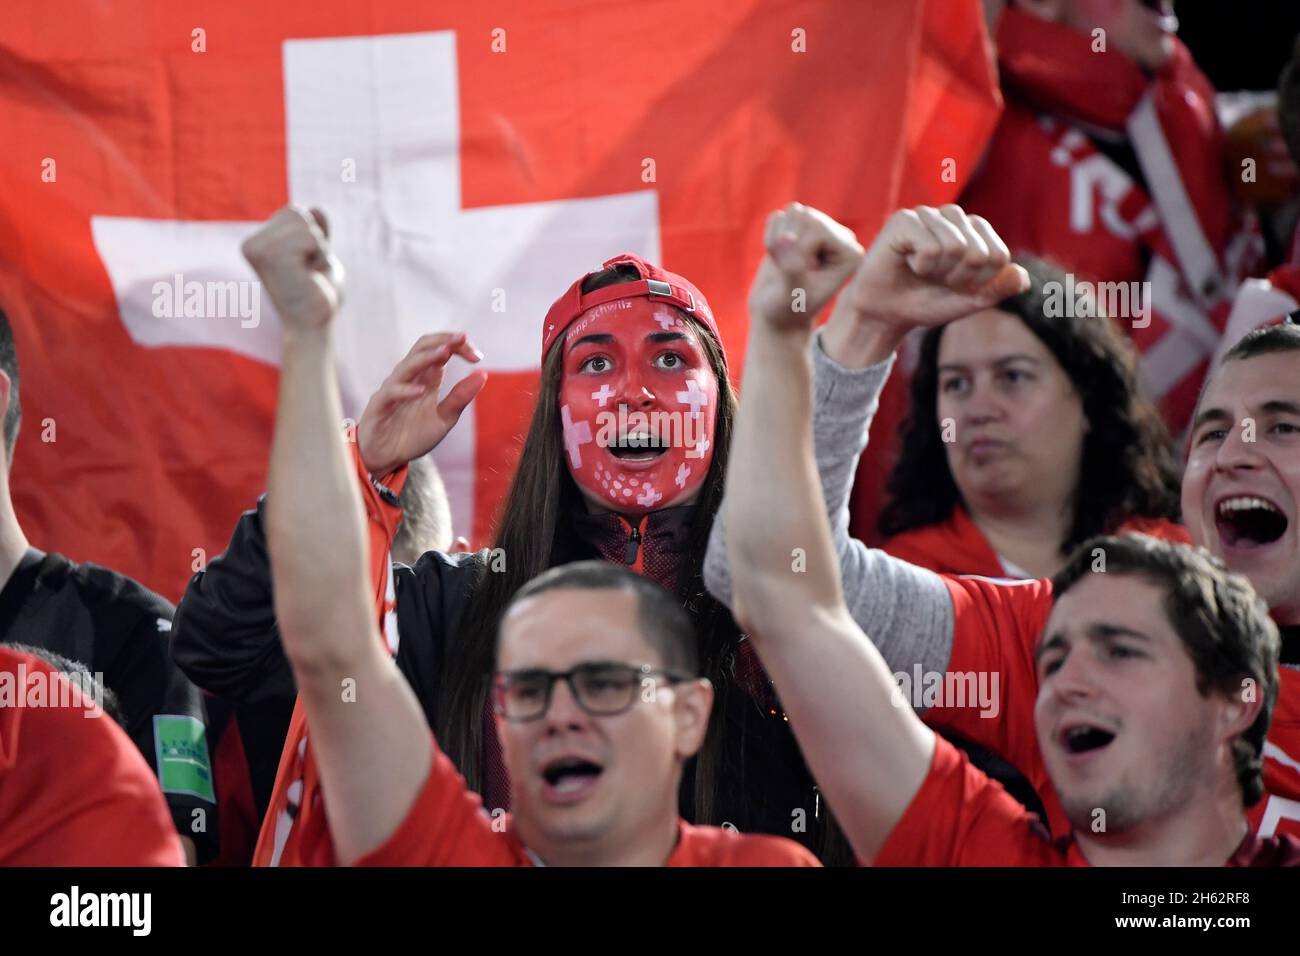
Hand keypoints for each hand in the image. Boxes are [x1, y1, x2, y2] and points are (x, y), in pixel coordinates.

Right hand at [242, 206, 344, 330]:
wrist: (313, 326)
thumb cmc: (316, 295)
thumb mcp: (318, 256)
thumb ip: (315, 232)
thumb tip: (315, 209)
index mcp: (257, 244)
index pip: (295, 212)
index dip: (312, 238)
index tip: (305, 266)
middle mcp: (251, 244)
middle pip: (297, 212)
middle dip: (315, 240)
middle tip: (308, 271)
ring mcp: (258, 249)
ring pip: (304, 222)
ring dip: (318, 249)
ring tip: (307, 274)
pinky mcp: (270, 256)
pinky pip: (310, 237)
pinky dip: (319, 255)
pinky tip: (307, 276)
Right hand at [357, 333, 487, 477]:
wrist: (386, 459)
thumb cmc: (412, 436)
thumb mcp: (444, 419)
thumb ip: (460, 397)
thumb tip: (482, 374)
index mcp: (426, 378)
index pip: (441, 350)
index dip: (458, 347)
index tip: (477, 355)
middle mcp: (409, 378)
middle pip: (422, 348)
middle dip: (444, 341)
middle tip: (463, 338)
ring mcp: (393, 389)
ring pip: (407, 365)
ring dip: (427, 358)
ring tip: (445, 352)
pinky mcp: (380, 405)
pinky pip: (392, 392)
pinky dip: (406, 390)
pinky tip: (421, 391)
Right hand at [748, 203, 864, 332]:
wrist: (776, 314)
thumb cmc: (788, 310)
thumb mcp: (791, 296)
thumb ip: (791, 269)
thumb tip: (785, 237)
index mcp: (851, 253)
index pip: (817, 232)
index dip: (799, 255)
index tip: (802, 280)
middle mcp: (843, 237)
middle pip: (805, 217)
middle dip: (788, 246)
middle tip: (790, 274)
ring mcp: (823, 228)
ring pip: (792, 212)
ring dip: (778, 242)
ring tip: (785, 267)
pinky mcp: (803, 225)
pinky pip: (778, 216)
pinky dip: (770, 237)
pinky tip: (779, 257)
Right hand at [836, 205, 1027, 330]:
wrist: (886, 313)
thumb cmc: (926, 302)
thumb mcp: (969, 301)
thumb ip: (998, 289)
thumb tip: (1024, 277)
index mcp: (974, 231)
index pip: (999, 256)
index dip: (979, 282)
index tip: (957, 286)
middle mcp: (954, 217)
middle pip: (979, 251)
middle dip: (959, 278)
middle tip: (936, 280)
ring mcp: (929, 214)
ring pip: (956, 246)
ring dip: (939, 272)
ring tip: (922, 271)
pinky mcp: (904, 219)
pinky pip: (931, 247)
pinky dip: (921, 266)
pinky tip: (908, 263)